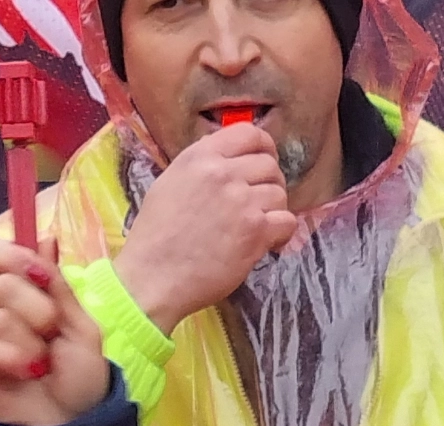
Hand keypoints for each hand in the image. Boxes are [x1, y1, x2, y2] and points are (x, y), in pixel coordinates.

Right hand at [0, 239, 109, 425]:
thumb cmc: (81, 380)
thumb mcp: (83, 330)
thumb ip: (60, 288)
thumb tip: (47, 237)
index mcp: (28, 299)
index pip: (1, 258)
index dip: (14, 257)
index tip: (37, 272)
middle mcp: (2, 313)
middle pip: (3, 285)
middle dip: (38, 310)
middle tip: (53, 334)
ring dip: (31, 343)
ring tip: (44, 366)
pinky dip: (14, 359)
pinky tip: (29, 373)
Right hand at [112, 123, 297, 334]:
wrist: (154, 274)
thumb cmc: (158, 234)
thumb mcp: (172, 183)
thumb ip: (203, 168)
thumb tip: (231, 159)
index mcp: (199, 156)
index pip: (248, 133)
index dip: (264, 148)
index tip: (262, 164)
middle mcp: (222, 173)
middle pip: (270, 165)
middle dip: (270, 184)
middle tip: (260, 204)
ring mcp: (241, 201)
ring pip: (281, 194)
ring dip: (275, 210)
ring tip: (258, 227)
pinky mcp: (256, 230)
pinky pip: (288, 221)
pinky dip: (282, 233)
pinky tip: (267, 243)